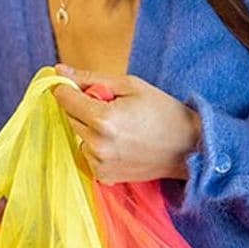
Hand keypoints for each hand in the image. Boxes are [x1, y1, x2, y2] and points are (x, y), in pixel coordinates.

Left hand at [51, 66, 202, 183]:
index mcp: (102, 119)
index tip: (74, 84)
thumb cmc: (163, 112)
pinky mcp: (103, 176)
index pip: (64, 98)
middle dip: (83, 107)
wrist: (189, 147)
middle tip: (112, 105)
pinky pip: (88, 153)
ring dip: (90, 128)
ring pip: (78, 136)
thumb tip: (59, 71)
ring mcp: (100, 163)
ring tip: (120, 127)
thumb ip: (91, 78)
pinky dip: (97, 146)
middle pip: (70, 116)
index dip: (67, 88)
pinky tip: (121, 143)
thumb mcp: (130, 85)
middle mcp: (97, 145)